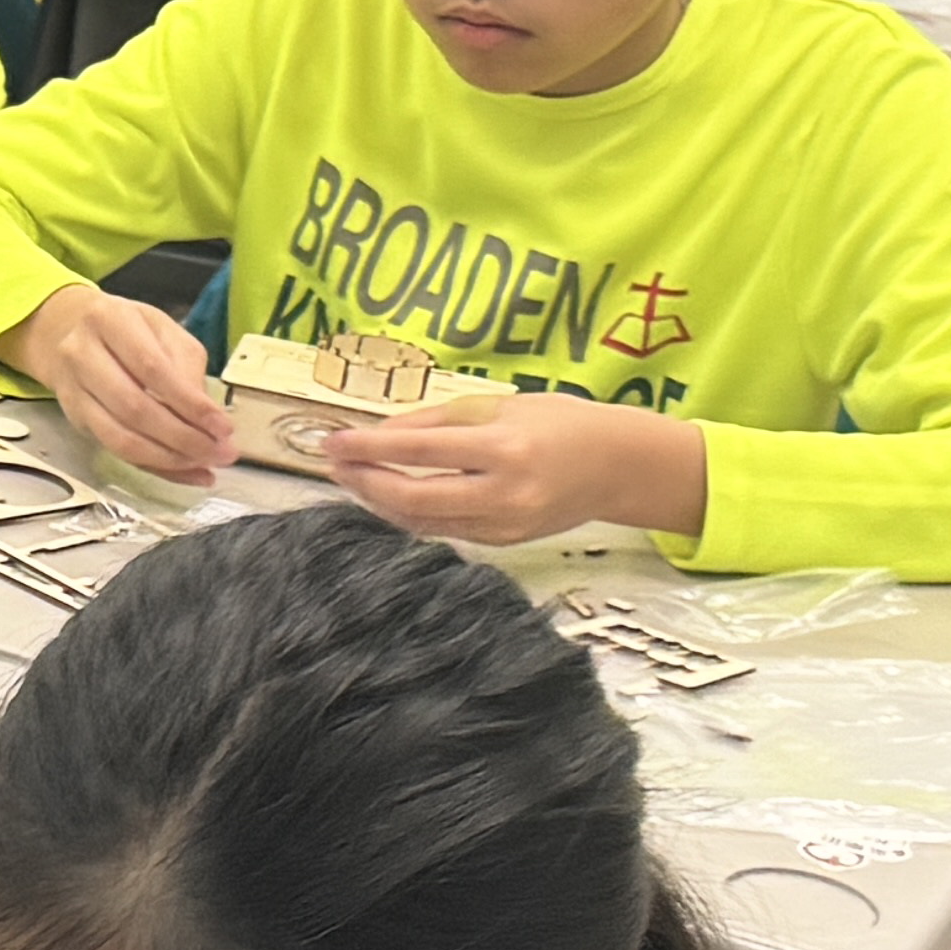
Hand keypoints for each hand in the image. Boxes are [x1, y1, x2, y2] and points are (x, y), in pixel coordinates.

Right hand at [5, 284, 241, 484]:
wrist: (65, 330)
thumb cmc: (124, 328)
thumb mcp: (161, 329)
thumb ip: (185, 366)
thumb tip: (204, 417)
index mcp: (108, 320)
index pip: (153, 369)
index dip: (190, 404)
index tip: (223, 427)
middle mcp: (82, 354)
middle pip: (135, 408)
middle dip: (183, 438)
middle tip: (220, 453)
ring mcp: (73, 390)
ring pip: (121, 438)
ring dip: (168, 458)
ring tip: (205, 465)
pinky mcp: (74, 417)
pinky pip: (115, 450)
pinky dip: (153, 466)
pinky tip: (182, 471)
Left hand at [312, 393, 708, 548]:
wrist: (617, 466)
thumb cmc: (561, 424)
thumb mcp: (501, 406)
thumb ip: (438, 420)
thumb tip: (379, 433)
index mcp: (504, 448)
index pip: (418, 449)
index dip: (368, 446)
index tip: (333, 440)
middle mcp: (504, 493)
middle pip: (412, 497)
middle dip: (364, 481)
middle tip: (333, 462)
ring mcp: (504, 525)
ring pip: (422, 521)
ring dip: (379, 501)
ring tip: (352, 477)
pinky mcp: (504, 543)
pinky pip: (444, 530)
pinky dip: (410, 515)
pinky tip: (389, 496)